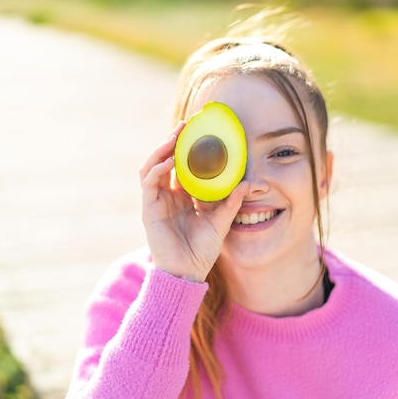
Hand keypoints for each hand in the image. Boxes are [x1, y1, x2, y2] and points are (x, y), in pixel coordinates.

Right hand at [140, 122, 248, 281]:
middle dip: (174, 142)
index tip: (200, 131)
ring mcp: (157, 202)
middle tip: (186, 125)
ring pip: (153, 167)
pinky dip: (157, 168)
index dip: (188, 149)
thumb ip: (230, 203)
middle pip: (166, 161)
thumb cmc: (202, 251)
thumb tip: (248, 184)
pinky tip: (169, 160)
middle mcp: (168, 196)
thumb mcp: (221, 222)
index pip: (183, 167)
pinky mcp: (149, 210)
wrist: (188, 272)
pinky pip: (149, 183)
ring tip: (175, 137)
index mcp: (183, 197)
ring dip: (162, 150)